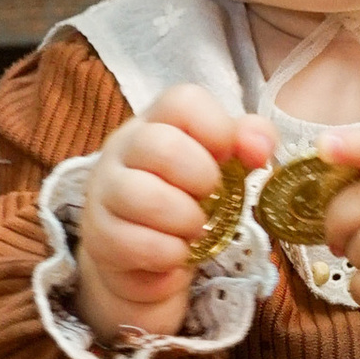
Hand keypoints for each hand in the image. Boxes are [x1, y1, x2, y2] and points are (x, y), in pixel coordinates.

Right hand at [76, 83, 273, 343]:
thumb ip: (249, 143)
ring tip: (195, 230)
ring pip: (143, 196)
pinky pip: (135, 243)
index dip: (217, 128)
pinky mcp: (99, 236)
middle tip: (211, 198)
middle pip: (160, 145)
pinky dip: (169, 253)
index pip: (182, 102)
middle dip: (201, 178)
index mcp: (158, 121)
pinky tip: (177, 254)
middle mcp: (124, 148)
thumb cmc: (188, 198)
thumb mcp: (223, 166)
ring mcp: (105, 191)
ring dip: (186, 219)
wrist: (147, 257)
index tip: (228, 157)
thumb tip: (260, 145)